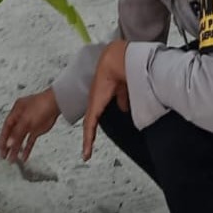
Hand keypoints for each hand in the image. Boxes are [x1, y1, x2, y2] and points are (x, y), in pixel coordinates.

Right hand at [0, 88, 59, 163]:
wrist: (56, 104)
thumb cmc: (41, 105)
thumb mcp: (26, 120)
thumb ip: (17, 133)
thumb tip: (9, 143)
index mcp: (16, 111)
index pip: (6, 127)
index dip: (3, 138)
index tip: (0, 148)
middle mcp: (21, 118)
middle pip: (12, 134)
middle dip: (8, 145)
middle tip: (4, 155)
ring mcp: (30, 124)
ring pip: (20, 139)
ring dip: (16, 149)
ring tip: (12, 159)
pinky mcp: (37, 130)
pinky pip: (30, 141)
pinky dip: (26, 149)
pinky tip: (24, 156)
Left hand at [82, 40, 127, 161]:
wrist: (117, 61)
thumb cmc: (121, 68)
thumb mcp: (123, 88)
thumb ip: (122, 98)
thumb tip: (125, 107)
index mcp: (102, 94)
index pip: (97, 111)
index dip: (96, 121)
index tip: (94, 132)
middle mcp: (96, 99)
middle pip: (91, 121)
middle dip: (90, 134)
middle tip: (87, 148)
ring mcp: (94, 103)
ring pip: (89, 125)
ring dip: (89, 139)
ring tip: (87, 151)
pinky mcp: (94, 106)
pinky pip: (89, 126)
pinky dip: (89, 139)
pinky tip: (87, 150)